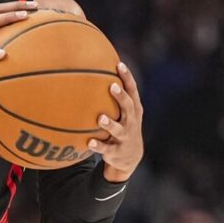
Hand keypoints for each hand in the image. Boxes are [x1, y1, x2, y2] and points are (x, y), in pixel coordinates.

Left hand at [87, 62, 144, 179]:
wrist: (130, 157)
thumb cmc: (123, 126)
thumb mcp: (124, 112)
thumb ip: (115, 96)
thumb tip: (93, 71)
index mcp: (133, 110)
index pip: (132, 91)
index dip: (127, 78)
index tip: (119, 65)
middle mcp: (131, 122)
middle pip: (128, 107)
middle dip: (121, 97)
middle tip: (112, 86)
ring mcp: (124, 137)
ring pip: (118, 129)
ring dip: (109, 123)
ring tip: (101, 118)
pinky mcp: (116, 151)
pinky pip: (106, 148)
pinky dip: (99, 146)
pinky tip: (89, 142)